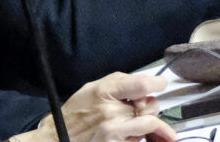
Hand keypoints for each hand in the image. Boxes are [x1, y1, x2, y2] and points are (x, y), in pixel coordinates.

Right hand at [18, 73, 174, 141]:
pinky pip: (143, 137)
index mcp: (103, 90)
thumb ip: (116, 83)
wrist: (59, 138)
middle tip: (140, 105)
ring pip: (151, 122)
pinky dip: (146, 134)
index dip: (156, 83)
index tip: (160, 83)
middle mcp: (111, 110)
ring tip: (139, 121)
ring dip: (150, 120)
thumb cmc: (75, 113)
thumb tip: (143, 84)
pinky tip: (138, 134)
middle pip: (150, 104)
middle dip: (149, 104)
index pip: (141, 84)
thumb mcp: (90, 89)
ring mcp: (116, 129)